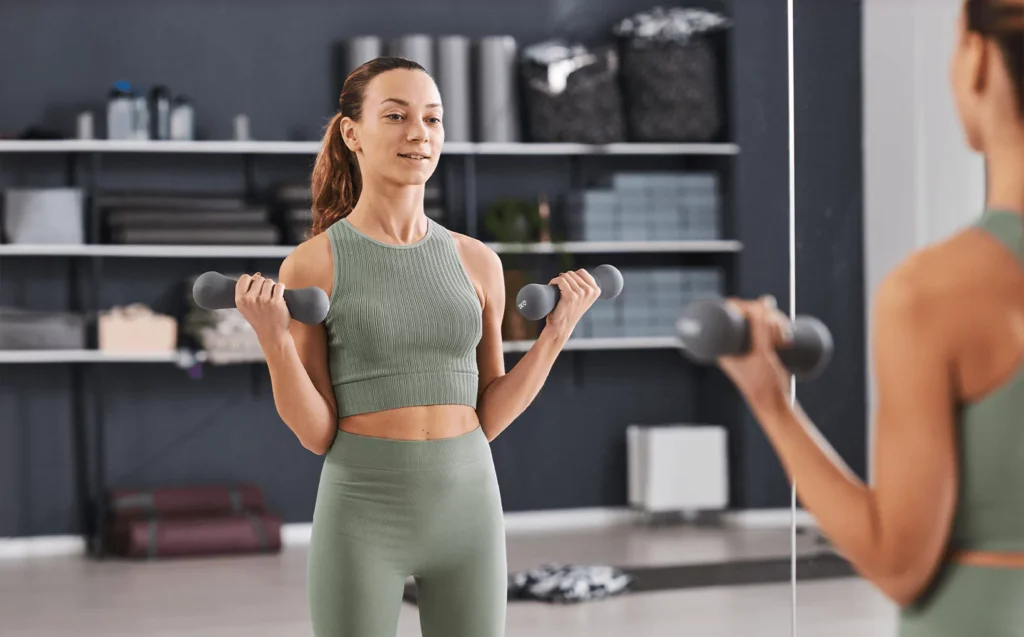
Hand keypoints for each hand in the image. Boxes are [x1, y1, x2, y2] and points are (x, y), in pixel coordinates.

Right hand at [235, 272, 290, 343]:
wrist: (272, 333)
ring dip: (273, 287)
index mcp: (240, 300)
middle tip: (266, 297)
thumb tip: (257, 274)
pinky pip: (279, 285)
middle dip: (264, 285)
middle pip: (259, 279)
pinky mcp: (276, 302)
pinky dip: (281, 289)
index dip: (252, 280)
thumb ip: (248, 290)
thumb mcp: (247, 306)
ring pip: (270, 281)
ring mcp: (263, 300)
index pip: (245, 278)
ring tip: (272, 297)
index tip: (256, 288)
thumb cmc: (260, 318)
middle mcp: (250, 299)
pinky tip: (280, 296)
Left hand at [545, 269, 600, 341]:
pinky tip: (552, 286)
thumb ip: (585, 286)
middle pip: (573, 273)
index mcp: (596, 290)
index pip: (581, 272)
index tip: (567, 284)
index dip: (572, 276)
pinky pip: (560, 280)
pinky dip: (554, 281)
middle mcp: (590, 291)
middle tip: (560, 288)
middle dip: (564, 278)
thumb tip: (578, 272)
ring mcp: (581, 293)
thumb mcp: (583, 298)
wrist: (561, 326)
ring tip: (556, 289)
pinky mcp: (570, 295)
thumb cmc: (570, 312)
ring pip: (566, 276)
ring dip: (558, 280)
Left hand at [717, 295, 793, 414]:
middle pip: (748, 315)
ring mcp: (748, 346)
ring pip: (761, 322)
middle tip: (780, 331)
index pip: (729, 313)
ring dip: (776, 324)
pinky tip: (786, 338)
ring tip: (785, 339)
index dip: (746, 306)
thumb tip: (762, 301)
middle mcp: (733, 343)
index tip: (762, 309)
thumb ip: (761, 328)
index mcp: (724, 344)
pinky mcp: (761, 349)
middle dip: (768, 317)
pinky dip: (778, 330)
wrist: (774, 404)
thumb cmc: (763, 382)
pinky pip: (769, 331)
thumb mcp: (762, 353)